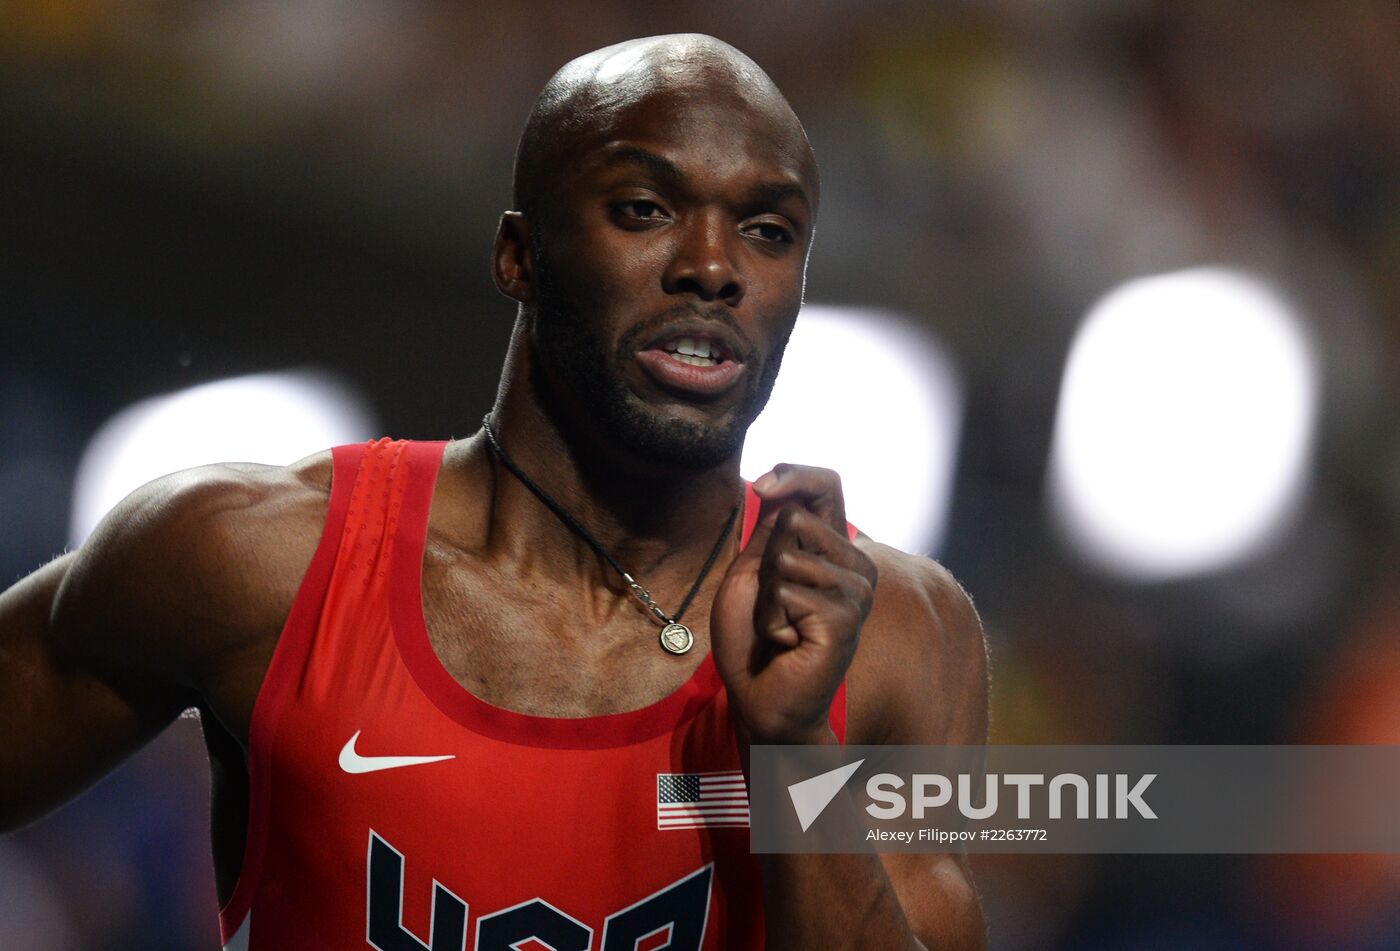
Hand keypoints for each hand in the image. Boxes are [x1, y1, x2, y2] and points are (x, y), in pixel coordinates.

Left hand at [710, 465, 877, 744]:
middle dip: (764, 559)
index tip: (763, 483)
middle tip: (774, 604)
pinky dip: (771, 620)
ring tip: (782, 628)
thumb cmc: (756, 640)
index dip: (795, 473)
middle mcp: (854, 564)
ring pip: (786, 556)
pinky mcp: (845, 617)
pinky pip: (787, 593)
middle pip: (794, 515)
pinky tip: (789, 644)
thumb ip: (771, 530)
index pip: (827, 484)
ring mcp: (856, 591)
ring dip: (767, 597)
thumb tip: (778, 485)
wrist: (763, 701)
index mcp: (833, 547)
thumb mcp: (754, 572)